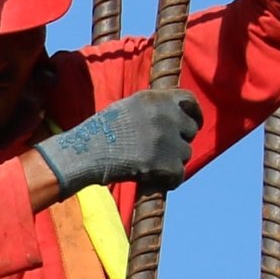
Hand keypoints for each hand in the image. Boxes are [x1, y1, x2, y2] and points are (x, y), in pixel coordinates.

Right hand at [34, 89, 204, 195]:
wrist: (85, 154)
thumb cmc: (102, 133)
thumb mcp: (128, 108)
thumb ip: (155, 109)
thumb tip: (179, 117)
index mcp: (155, 98)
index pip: (189, 100)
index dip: (195, 114)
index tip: (195, 124)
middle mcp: (164, 115)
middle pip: (190, 130)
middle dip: (179, 141)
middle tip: (160, 151)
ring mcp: (166, 139)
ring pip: (185, 154)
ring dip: (171, 161)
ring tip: (147, 164)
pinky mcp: (165, 162)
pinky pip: (179, 175)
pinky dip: (167, 180)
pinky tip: (150, 178)